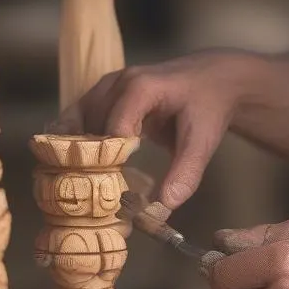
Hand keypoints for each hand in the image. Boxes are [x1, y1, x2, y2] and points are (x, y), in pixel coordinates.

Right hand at [52, 52, 244, 208]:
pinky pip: (78, 116)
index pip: (111, 133)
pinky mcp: (105, 93)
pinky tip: (72, 165)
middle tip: (90, 198)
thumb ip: (185, 174)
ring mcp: (108, 85)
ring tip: (77, 186)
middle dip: (88, 164)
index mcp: (141, 89)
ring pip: (77, 122)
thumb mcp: (203, 139)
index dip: (109, 167)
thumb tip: (162, 210)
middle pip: (89, 129)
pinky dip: (72, 139)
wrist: (217, 78)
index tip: (111, 198)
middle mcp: (118, 83)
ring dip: (75, 152)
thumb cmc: (210, 105)